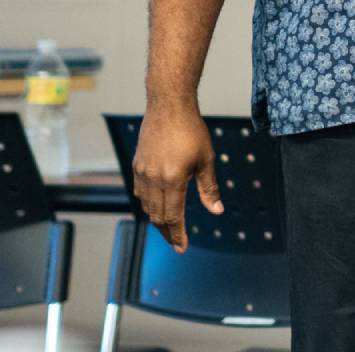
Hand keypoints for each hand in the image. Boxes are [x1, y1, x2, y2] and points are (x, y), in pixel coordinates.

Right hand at [132, 104, 223, 251]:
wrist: (168, 106)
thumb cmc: (191, 130)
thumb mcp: (206, 159)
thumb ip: (209, 188)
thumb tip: (217, 211)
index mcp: (172, 180)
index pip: (173, 217)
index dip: (178, 235)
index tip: (182, 248)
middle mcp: (152, 179)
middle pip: (157, 216)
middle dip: (167, 233)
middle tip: (176, 244)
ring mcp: (141, 172)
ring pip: (146, 206)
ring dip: (157, 220)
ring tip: (169, 228)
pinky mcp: (137, 165)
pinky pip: (139, 192)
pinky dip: (148, 204)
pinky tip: (156, 206)